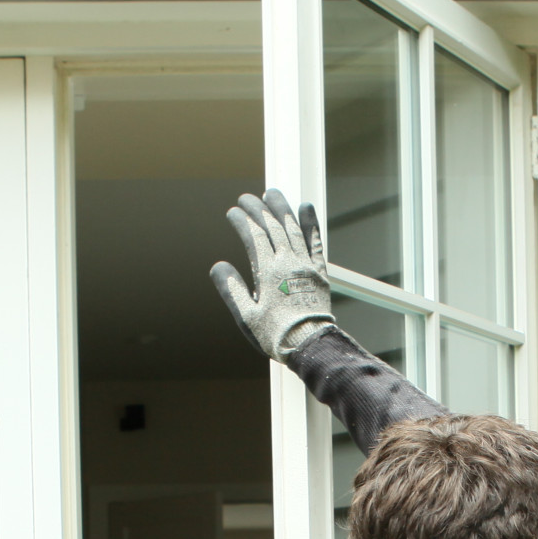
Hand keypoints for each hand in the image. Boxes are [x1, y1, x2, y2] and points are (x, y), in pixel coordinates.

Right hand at [211, 188, 334, 362]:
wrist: (309, 345)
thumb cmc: (275, 335)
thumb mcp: (246, 316)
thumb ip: (231, 289)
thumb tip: (218, 266)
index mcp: (268, 271)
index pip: (254, 235)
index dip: (242, 220)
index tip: (233, 211)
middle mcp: (288, 262)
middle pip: (272, 227)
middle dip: (258, 209)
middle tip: (247, 197)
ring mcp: (305, 265)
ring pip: (292, 228)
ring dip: (281, 209)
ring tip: (272, 193)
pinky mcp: (319, 272)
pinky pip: (315, 242)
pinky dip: (310, 223)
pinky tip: (305, 207)